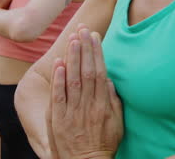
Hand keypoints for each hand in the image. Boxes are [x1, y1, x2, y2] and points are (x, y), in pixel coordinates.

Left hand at [49, 25, 122, 158]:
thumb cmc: (103, 145)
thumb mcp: (117, 124)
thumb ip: (113, 102)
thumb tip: (109, 81)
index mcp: (103, 106)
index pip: (100, 73)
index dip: (97, 54)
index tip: (94, 37)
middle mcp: (88, 106)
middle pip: (87, 72)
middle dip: (84, 49)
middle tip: (83, 30)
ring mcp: (72, 113)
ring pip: (73, 80)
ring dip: (72, 58)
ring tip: (72, 40)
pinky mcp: (58, 120)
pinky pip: (58, 96)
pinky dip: (58, 80)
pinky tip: (59, 64)